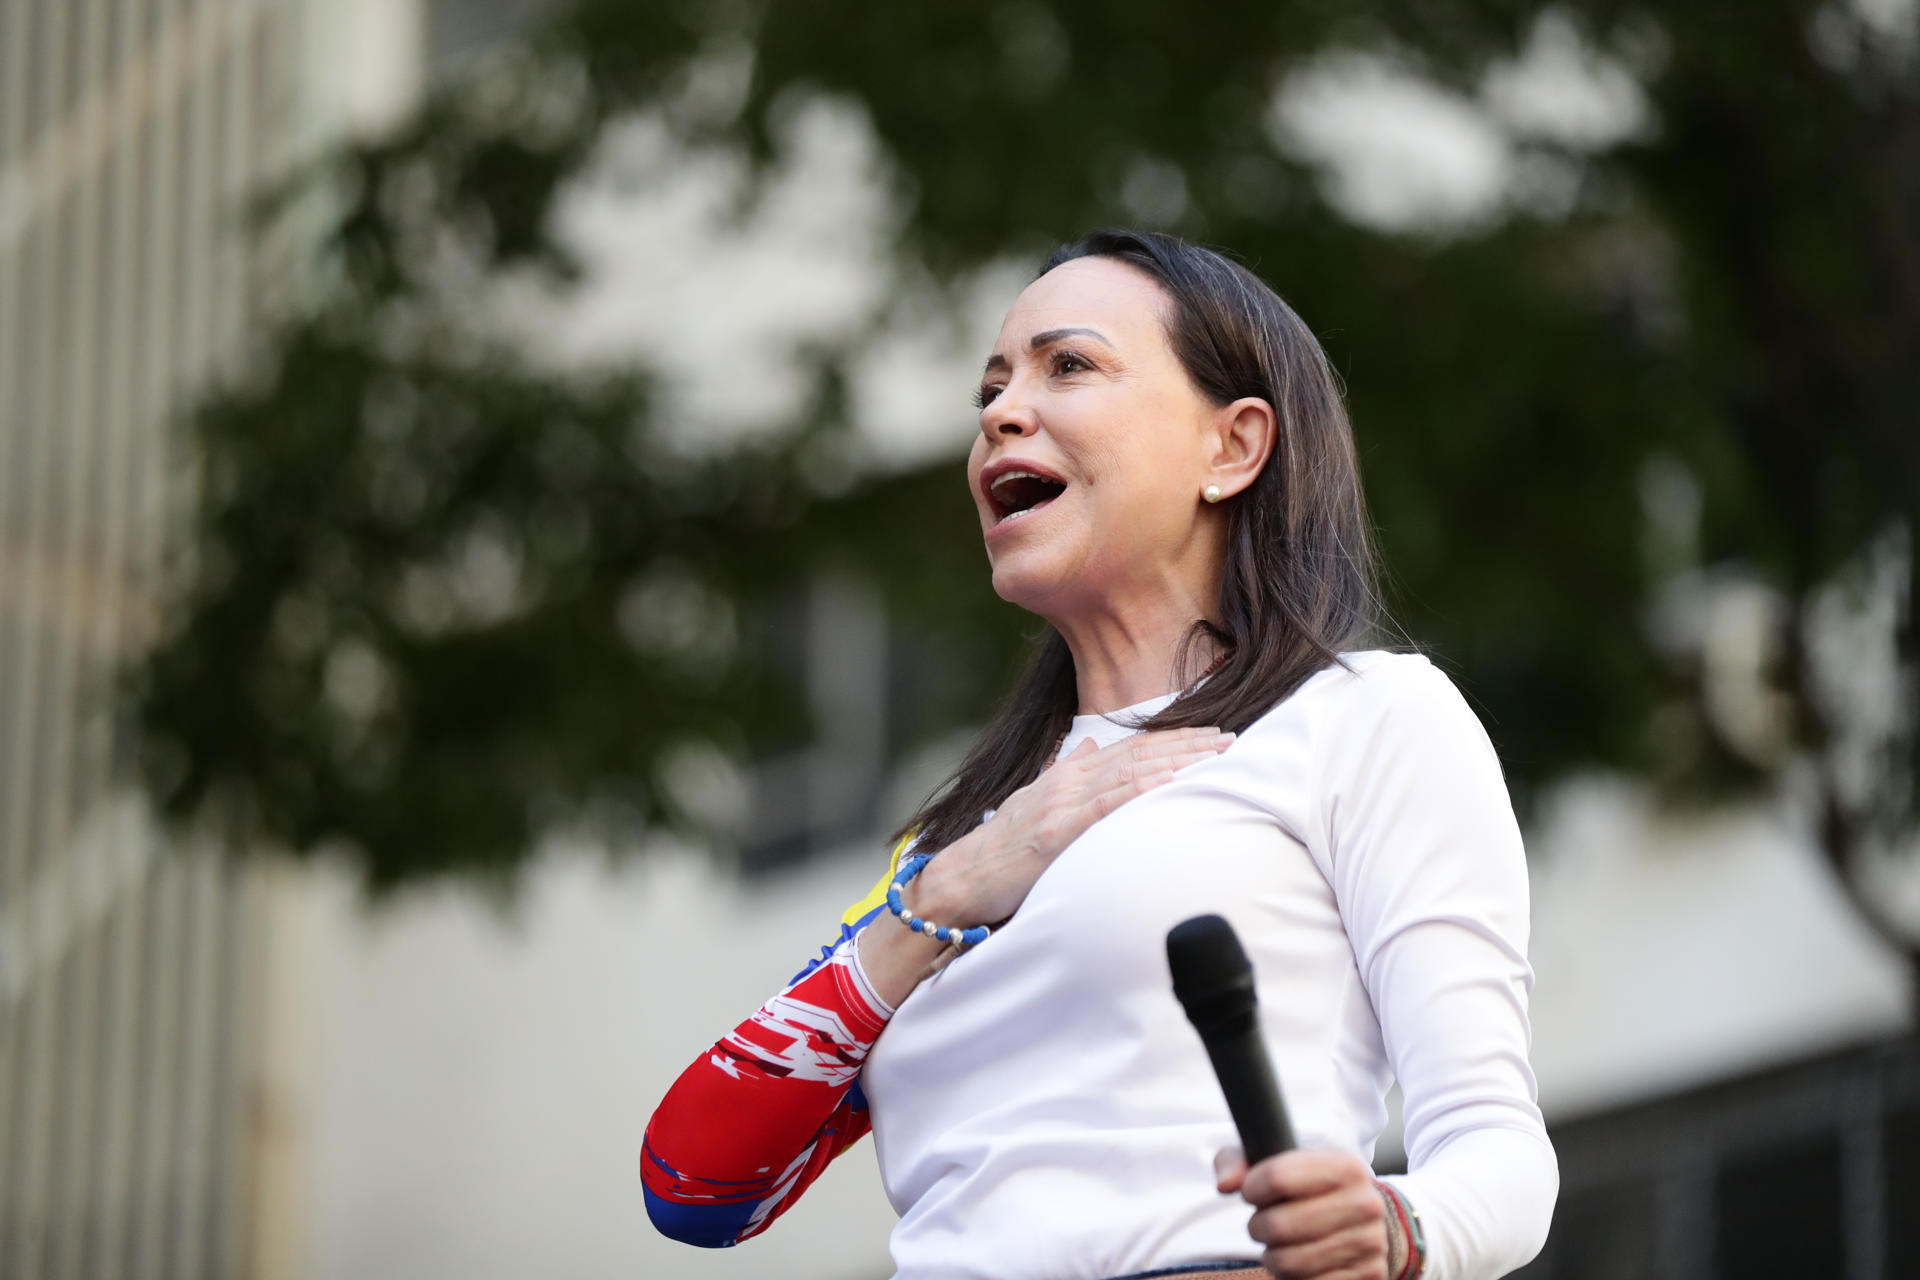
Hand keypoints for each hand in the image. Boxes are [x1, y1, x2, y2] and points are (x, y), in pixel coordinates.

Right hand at [914, 726, 1234, 926]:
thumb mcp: (1033, 798)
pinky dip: (1141, 790)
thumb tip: (1088, 742)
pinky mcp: (1057, 833)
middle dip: (1188, 745)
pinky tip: (1170, 782)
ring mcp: (1062, 805)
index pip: (1130, 748)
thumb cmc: (1001, 846)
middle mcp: (1068, 781)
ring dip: (1177, 762)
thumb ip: (1065, 770)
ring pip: (1129, 774)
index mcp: (1067, 773)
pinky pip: (1107, 807)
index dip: (1173, 739)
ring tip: (1216, 756)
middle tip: (1231, 739)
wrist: (963, 878)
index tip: (1210, 732)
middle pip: (1138, 754)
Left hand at [1214, 1147, 1394, 1279]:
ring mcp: (1369, 1243)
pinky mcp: (1368, 1275)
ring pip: (1289, 1261)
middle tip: (1262, 1222)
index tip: (1252, 1191)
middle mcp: (1364, 1204)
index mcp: (1345, 1166)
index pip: (1278, 1177)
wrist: (1365, 1220)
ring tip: (1279, 1243)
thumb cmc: (1309, 1188)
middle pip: (1278, 1225)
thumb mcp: (1280, 1162)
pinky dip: (1293, 1277)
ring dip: (1272, 1255)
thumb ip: (1241, 1162)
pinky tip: (1300, 1261)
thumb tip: (1225, 1185)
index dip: (1251, 1188)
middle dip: (1258, 1226)